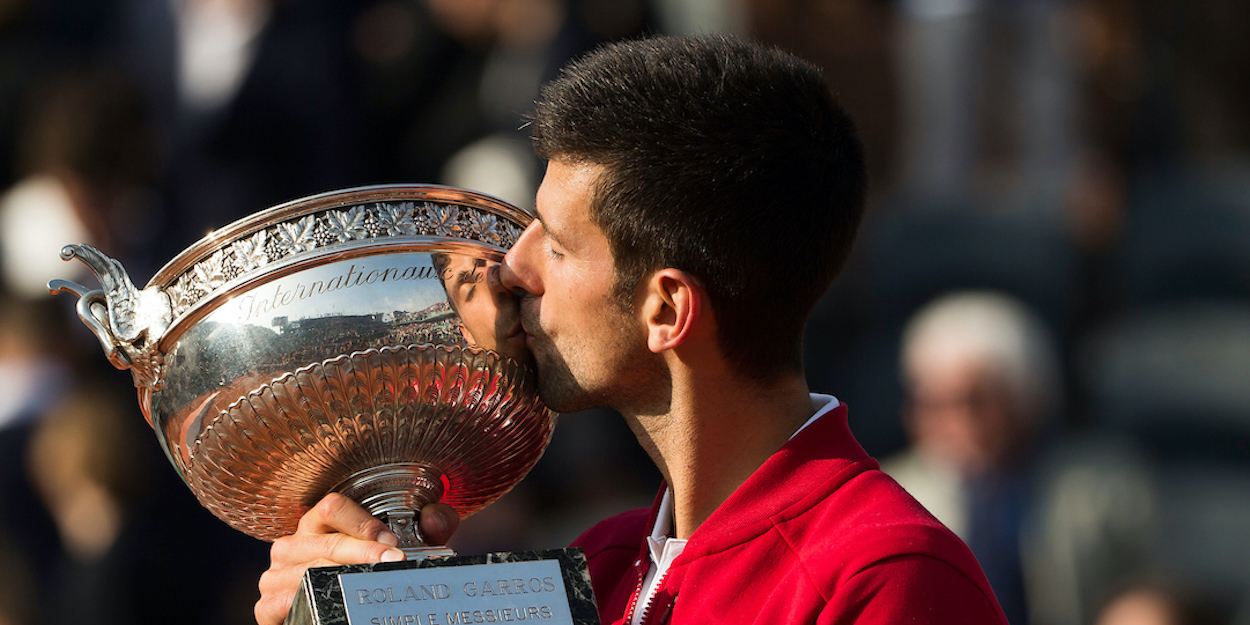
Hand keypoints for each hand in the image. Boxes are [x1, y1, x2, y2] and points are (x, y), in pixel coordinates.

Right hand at [254, 493, 458, 624]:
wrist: (332, 615)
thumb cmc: (361, 576)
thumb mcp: (397, 549)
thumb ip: (426, 529)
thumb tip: (437, 517)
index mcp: (319, 524)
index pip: (332, 506)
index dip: (364, 522)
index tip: (392, 540)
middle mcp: (294, 545)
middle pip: (327, 542)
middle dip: (364, 553)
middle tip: (393, 562)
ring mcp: (276, 575)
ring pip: (307, 571)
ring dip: (341, 578)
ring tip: (370, 584)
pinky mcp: (267, 607)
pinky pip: (281, 602)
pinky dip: (307, 601)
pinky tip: (334, 604)